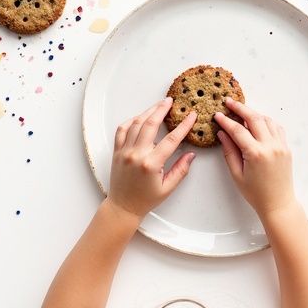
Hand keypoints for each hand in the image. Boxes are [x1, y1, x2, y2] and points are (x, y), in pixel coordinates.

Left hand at [106, 97, 197, 218]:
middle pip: (151, 124)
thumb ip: (181, 170)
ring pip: (136, 123)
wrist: (123, 206)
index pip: (171, 139)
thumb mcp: (168, 188)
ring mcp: (124, 151)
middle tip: (171, 101)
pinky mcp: (117, 151)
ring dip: (148, 111)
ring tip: (158, 105)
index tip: (191, 116)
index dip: (183, 126)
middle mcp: (136, 154)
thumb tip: (191, 155)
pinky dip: (131, 120)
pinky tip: (140, 117)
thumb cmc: (145, 200)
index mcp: (151, 164)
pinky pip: (122, 130)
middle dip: (162, 109)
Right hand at [214, 98, 294, 216]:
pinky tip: (258, 122)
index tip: (217, 115)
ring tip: (242, 111)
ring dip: (254, 113)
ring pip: (267, 120)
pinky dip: (267, 121)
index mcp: (256, 153)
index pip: (237, 130)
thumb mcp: (237, 174)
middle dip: (240, 108)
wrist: (278, 203)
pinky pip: (277, 127)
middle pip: (254, 118)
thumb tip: (222, 134)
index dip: (226, 121)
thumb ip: (229, 151)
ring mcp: (280, 145)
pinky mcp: (286, 147)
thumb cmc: (256, 193)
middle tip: (229, 102)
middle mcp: (270, 146)